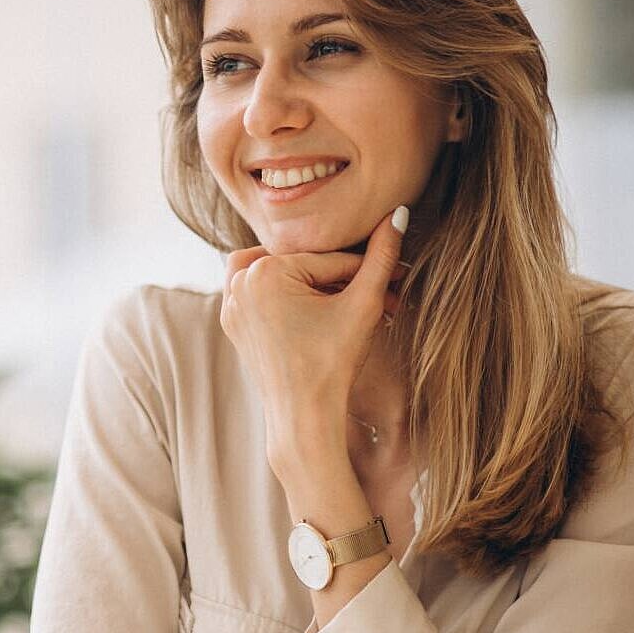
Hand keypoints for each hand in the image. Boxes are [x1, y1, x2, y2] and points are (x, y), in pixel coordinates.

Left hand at [220, 209, 407, 464]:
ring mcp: (232, 305)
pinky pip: (259, 293)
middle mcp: (240, 283)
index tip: (399, 282)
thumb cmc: (333, 365)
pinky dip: (283, 294)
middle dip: (344, 282)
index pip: (331, 261)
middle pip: (306, 266)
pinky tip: (312, 310)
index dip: (370, 273)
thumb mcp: (363, 305)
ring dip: (311, 280)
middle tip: (381, 298)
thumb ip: (382, 257)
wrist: (304, 419)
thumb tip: (400, 213)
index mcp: (267, 271)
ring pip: (280, 273)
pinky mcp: (234, 324)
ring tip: (342, 301)